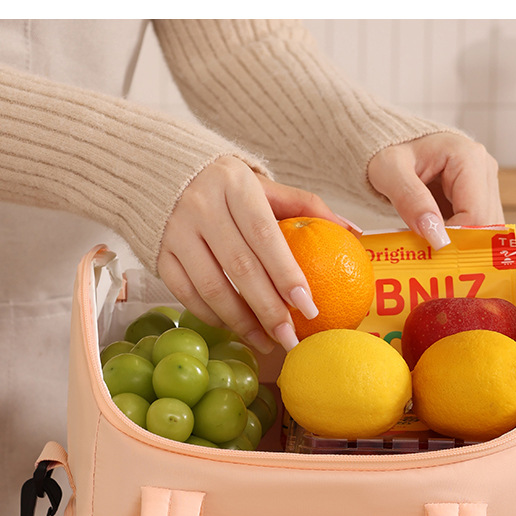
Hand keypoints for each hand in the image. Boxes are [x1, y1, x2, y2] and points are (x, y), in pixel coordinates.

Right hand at [157, 156, 348, 352]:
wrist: (164, 173)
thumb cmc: (229, 187)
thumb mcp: (266, 186)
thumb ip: (307, 206)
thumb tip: (355, 232)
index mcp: (235, 184)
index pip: (265, 236)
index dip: (286, 274)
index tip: (308, 307)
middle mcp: (202, 205)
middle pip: (241, 268)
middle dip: (269, 310)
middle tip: (290, 339)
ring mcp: (176, 231)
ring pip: (213, 288)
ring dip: (242, 322)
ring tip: (267, 341)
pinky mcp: (160, 254)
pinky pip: (188, 295)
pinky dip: (214, 317)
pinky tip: (237, 328)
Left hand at [367, 133, 502, 249]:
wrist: (391, 145)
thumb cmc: (387, 151)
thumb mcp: (389, 172)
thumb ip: (410, 200)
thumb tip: (437, 238)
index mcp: (468, 157)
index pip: (475, 215)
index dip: (455, 239)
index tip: (430, 252)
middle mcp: (485, 168)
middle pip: (486, 224)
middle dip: (460, 245)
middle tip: (430, 255)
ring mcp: (485, 183)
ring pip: (486, 229)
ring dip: (461, 244)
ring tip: (432, 246)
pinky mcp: (479, 196)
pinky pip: (478, 227)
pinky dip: (460, 240)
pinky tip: (438, 240)